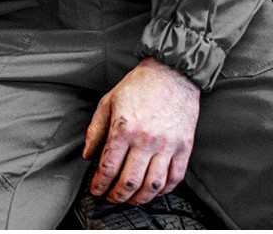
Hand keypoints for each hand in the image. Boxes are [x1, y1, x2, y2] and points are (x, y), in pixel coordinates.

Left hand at [84, 56, 200, 204]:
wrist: (171, 74)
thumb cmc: (138, 86)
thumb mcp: (108, 101)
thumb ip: (96, 129)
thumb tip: (88, 155)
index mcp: (124, 127)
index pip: (109, 166)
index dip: (100, 183)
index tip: (95, 190)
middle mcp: (146, 139)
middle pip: (130, 181)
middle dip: (117, 195)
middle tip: (110, 198)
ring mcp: (167, 145)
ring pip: (152, 185)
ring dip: (139, 198)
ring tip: (130, 199)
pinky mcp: (184, 148)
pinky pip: (175, 178)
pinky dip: (163, 190)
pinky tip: (153, 191)